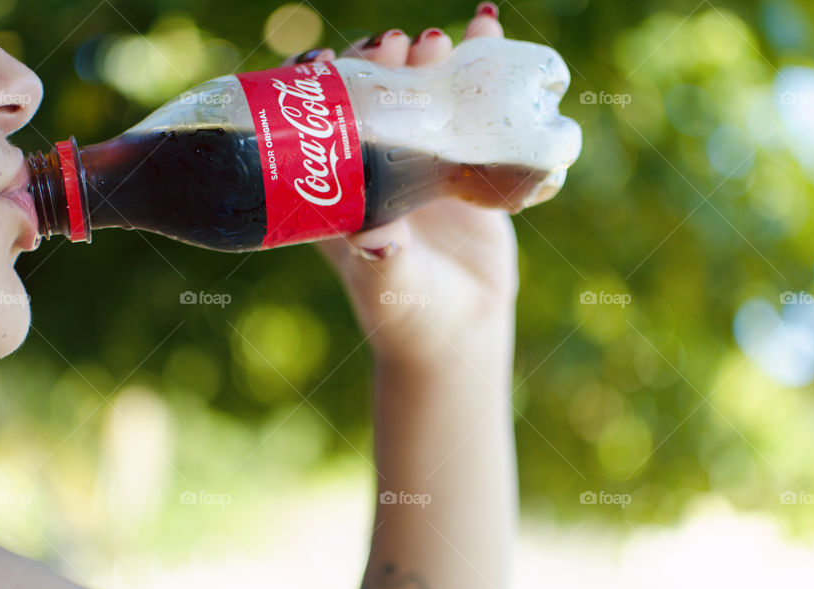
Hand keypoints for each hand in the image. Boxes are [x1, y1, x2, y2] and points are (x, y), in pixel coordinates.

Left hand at [284, 3, 515, 363]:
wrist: (459, 333)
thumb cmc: (408, 316)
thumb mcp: (388, 286)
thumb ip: (381, 262)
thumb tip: (376, 238)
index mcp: (340, 187)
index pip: (320, 118)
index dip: (320, 82)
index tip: (328, 62)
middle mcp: (377, 165)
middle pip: (374, 93)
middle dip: (382, 60)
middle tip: (400, 48)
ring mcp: (423, 162)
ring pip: (424, 92)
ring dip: (432, 57)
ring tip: (447, 40)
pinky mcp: (466, 167)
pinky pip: (474, 110)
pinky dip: (485, 69)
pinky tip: (492, 31)